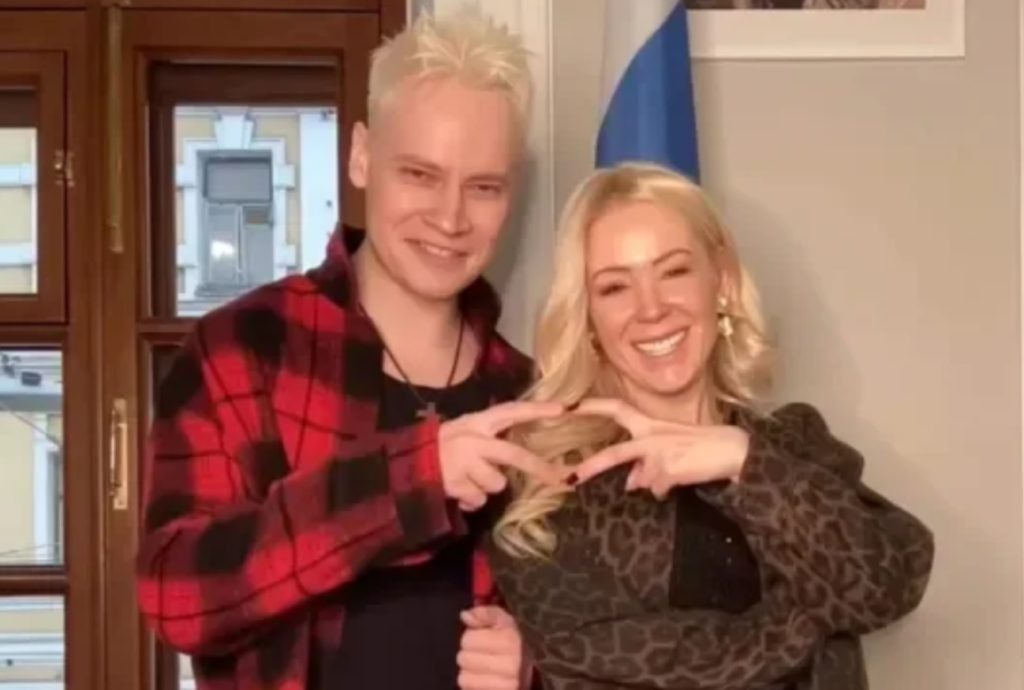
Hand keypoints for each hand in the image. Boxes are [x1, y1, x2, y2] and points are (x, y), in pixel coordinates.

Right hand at [440, 401, 564, 511]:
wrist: (408, 464)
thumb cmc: (442, 447)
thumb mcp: (465, 431)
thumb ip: (490, 437)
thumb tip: (520, 455)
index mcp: (477, 422)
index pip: (511, 411)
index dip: (536, 410)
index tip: (563, 409)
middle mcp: (474, 440)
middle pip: (514, 455)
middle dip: (539, 468)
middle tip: (561, 479)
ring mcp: (465, 463)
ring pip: (497, 484)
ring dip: (486, 486)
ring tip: (468, 479)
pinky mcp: (457, 484)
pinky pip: (479, 500)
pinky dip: (471, 500)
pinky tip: (458, 490)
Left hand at [457, 606, 528, 689]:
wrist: (545, 670)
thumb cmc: (524, 643)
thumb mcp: (510, 621)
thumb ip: (488, 614)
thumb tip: (465, 615)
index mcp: (510, 642)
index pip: (468, 639)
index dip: (473, 636)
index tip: (484, 639)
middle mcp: (508, 666)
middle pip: (463, 659)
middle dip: (471, 655)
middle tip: (484, 655)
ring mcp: (505, 686)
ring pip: (464, 678)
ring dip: (471, 674)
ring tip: (485, 669)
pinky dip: (475, 686)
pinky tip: (486, 680)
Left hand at [570, 398, 749, 498]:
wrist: (734, 449)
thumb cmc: (704, 444)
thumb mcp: (671, 445)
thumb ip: (648, 461)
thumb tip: (631, 482)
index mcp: (650, 424)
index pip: (616, 408)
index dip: (591, 406)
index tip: (566, 406)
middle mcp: (651, 436)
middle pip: (615, 453)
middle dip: (591, 466)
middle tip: (570, 478)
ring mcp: (660, 455)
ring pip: (638, 480)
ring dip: (643, 484)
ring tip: (637, 489)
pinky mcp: (670, 472)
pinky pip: (658, 490)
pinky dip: (665, 491)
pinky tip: (680, 483)